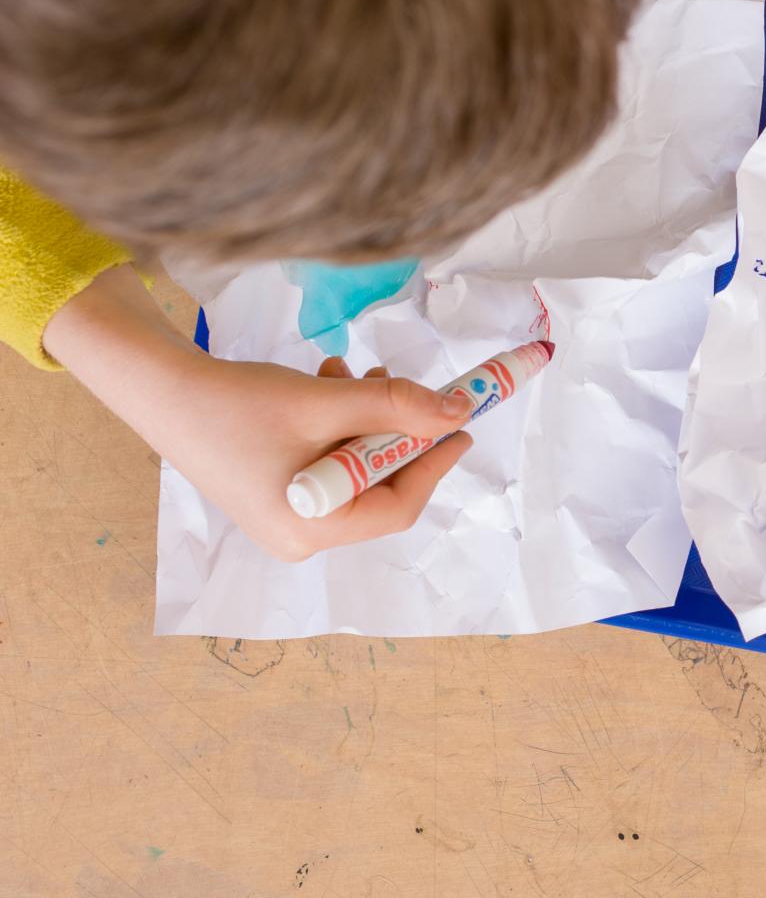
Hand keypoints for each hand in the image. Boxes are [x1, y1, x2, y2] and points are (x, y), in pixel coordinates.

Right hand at [44, 267, 471, 561]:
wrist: (162, 390)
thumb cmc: (239, 404)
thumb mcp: (328, 402)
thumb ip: (397, 407)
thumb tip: (458, 413)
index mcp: (313, 529)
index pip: (399, 505)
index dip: (435, 461)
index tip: (462, 423)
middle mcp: (301, 535)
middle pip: (380, 485)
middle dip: (396, 430)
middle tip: (406, 384)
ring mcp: (287, 517)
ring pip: (356, 466)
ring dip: (367, 416)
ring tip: (355, 371)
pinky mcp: (278, 492)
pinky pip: (330, 460)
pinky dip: (340, 421)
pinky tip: (329, 379)